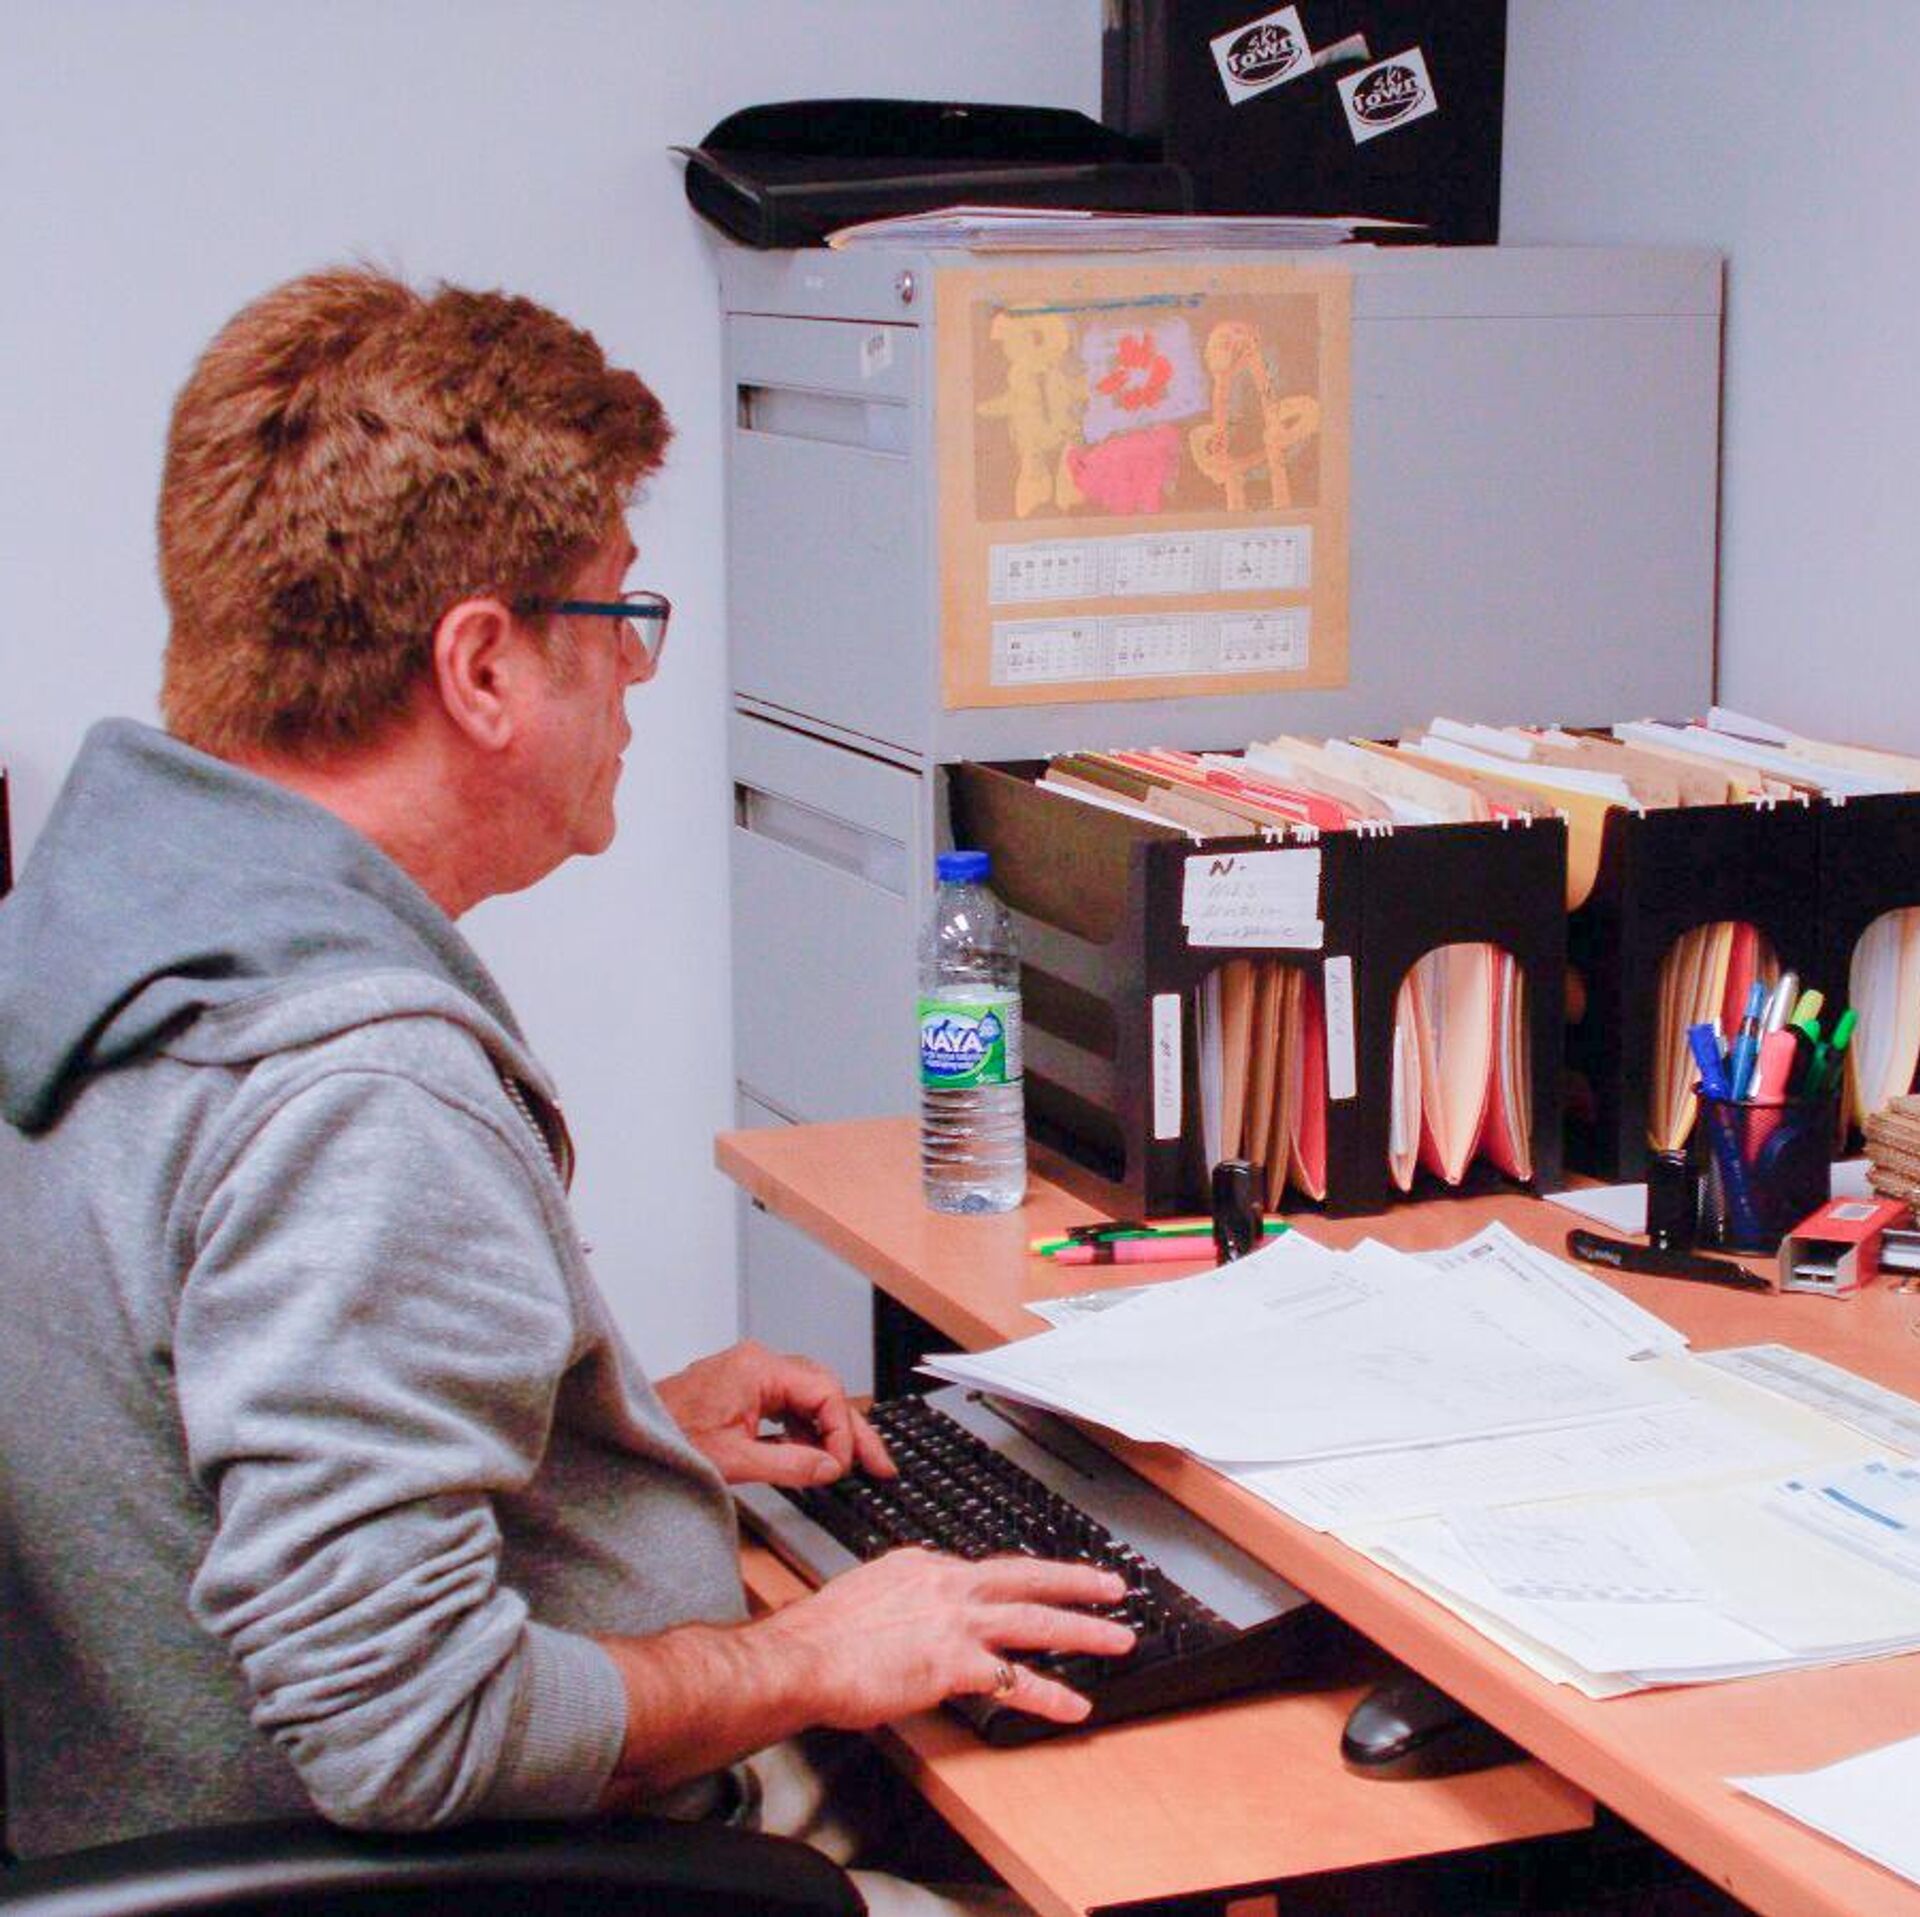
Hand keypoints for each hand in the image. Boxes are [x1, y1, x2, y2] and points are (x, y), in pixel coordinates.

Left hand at [657, 1340, 893, 1486]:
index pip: (824, 1392)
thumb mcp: (734, 1459)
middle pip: (823, 1390)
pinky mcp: (742, 1390)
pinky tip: (813, 1455)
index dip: (842, 1432)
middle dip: (851, 1429)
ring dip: (830, 1430)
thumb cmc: (666, 1437)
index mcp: (758, 1368)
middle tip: (879, 1463)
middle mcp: (758, 1363)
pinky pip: (787, 1404)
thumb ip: (790, 1462)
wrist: (628, 1434)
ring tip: (852, 1464)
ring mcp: (750, 1375)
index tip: (845, 1465)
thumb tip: (831, 1467)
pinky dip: (804, 1429)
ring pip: (808, 1397)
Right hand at [764, 1548, 1135, 1729]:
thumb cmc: (820, 1635)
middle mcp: (946, 1584)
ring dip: (1083, 1630)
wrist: (802, 1655)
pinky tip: (1074, 1706)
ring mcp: (954, 1622)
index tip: (1035, 1586)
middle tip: (1112, 1585)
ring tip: (1117, 1638)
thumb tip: (908, 1616)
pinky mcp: (954, 1664)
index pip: (980, 1571)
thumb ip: (899, 1599)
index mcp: (921, 1565)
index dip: (1012, 1583)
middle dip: (1074, 1581)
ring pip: (1035, 1621)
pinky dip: (1050, 1695)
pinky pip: (1015, 1681)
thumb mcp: (866, 1595)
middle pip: (1025, 1577)